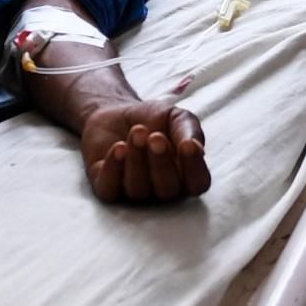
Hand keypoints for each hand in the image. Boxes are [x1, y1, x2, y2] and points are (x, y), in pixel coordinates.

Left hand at [79, 100, 211, 203]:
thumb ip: (189, 130)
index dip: (194, 169)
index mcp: (185, 176)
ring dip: (137, 160)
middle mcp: (161, 190)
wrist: (115, 113)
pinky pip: (110, 189)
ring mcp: (134, 192)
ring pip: (138, 190)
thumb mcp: (176, 117)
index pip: (197, 184)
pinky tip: (118, 147)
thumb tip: (196, 148)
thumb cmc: (153, 120)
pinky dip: (114, 168)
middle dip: (161, 162)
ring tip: (137, 132)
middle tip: (155, 137)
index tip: (187, 145)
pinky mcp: (108, 188)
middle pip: (167, 190)